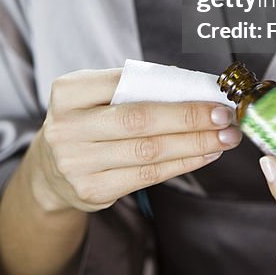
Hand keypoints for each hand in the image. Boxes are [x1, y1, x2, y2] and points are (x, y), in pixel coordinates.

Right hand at [29, 68, 240, 213]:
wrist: (50, 170)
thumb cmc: (88, 120)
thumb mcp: (95, 95)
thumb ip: (134, 88)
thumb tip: (195, 87)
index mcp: (68, 92)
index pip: (126, 83)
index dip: (173, 88)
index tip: (213, 91)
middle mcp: (67, 128)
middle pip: (140, 120)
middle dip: (190, 118)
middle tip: (225, 116)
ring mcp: (77, 163)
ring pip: (148, 152)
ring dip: (194, 144)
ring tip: (224, 137)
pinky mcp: (92, 191)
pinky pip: (147, 177)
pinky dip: (181, 164)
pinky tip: (205, 155)